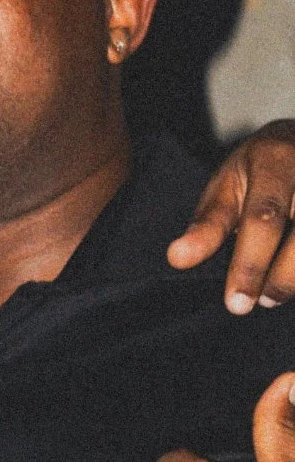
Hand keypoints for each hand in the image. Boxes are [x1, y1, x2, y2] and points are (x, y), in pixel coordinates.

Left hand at [167, 121, 294, 311]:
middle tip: (258, 301)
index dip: (250, 263)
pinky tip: (294, 282)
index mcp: (275, 159)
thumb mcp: (229, 184)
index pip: (264, 217)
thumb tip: (177, 258)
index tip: (236, 302)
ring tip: (275, 294)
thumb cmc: (261, 168)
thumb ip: (208, 223)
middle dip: (280, 277)